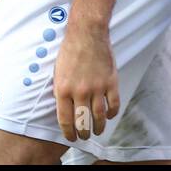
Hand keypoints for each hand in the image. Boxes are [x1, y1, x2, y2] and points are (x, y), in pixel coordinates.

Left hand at [53, 21, 118, 140]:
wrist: (86, 33)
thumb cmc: (70, 50)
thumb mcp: (57, 72)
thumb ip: (60, 91)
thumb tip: (64, 107)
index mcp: (63, 89)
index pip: (66, 120)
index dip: (69, 133)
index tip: (71, 137)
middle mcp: (80, 91)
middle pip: (83, 122)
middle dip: (84, 133)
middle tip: (84, 135)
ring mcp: (97, 87)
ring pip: (99, 117)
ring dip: (99, 127)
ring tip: (98, 131)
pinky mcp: (111, 82)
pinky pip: (113, 104)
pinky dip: (112, 113)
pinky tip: (109, 116)